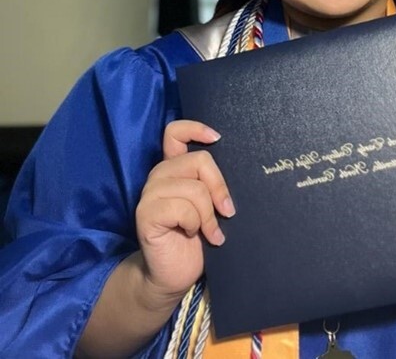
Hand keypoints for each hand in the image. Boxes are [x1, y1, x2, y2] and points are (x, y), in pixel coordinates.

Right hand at [135, 120, 234, 301]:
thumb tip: (241, 168)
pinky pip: (182, 208)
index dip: (195, 128)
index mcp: (174, 168)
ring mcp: (150, 194)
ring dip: (208, 214)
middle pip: (199, 160)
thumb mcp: (210, 206)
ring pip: (194, 188)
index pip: (175, 132)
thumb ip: (212, 185)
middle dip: (220, 187)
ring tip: (210, 232)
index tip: (217, 138)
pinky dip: (196, 224)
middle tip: (227, 212)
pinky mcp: (146, 214)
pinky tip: (195, 236)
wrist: (175, 275)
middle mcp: (159, 176)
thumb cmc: (198, 240)